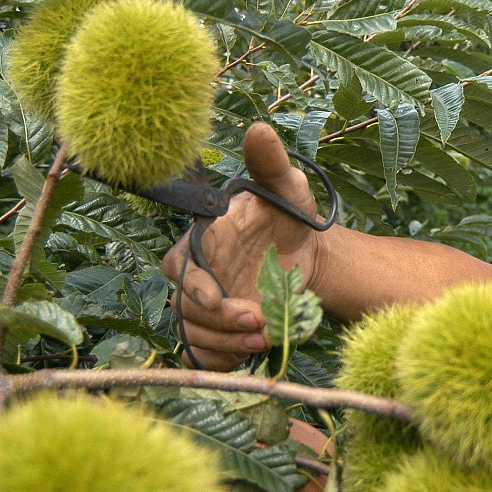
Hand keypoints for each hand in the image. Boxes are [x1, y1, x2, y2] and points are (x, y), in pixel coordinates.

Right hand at [162, 123, 321, 369]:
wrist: (311, 256)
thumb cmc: (291, 217)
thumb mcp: (288, 187)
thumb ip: (270, 164)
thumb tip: (259, 129)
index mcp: (202, 241)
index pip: (180, 267)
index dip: (196, 286)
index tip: (223, 298)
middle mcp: (198, 276)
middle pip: (185, 308)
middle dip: (219, 322)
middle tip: (258, 324)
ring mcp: (206, 307)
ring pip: (195, 335)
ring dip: (225, 344)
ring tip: (264, 340)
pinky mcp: (218, 332)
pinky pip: (201, 356)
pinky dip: (217, 362)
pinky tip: (245, 358)